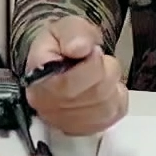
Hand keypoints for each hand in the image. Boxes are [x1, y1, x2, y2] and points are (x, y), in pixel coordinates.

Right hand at [24, 18, 127, 136]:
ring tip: (99, 73)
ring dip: (112, 83)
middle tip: (97, 59)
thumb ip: (72, 33)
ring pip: (106, 106)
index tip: (93, 50)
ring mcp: (67, 122)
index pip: (68, 85)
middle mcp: (48, 108)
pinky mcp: (86, 129)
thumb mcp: (64, 27)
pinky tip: (104, 87)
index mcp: (38, 81)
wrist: (59, 58)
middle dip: (105, 70)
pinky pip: (115, 113)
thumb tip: (79, 47)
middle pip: (93, 96)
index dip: (91, 65)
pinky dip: (117, 96)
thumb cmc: (59, 46)